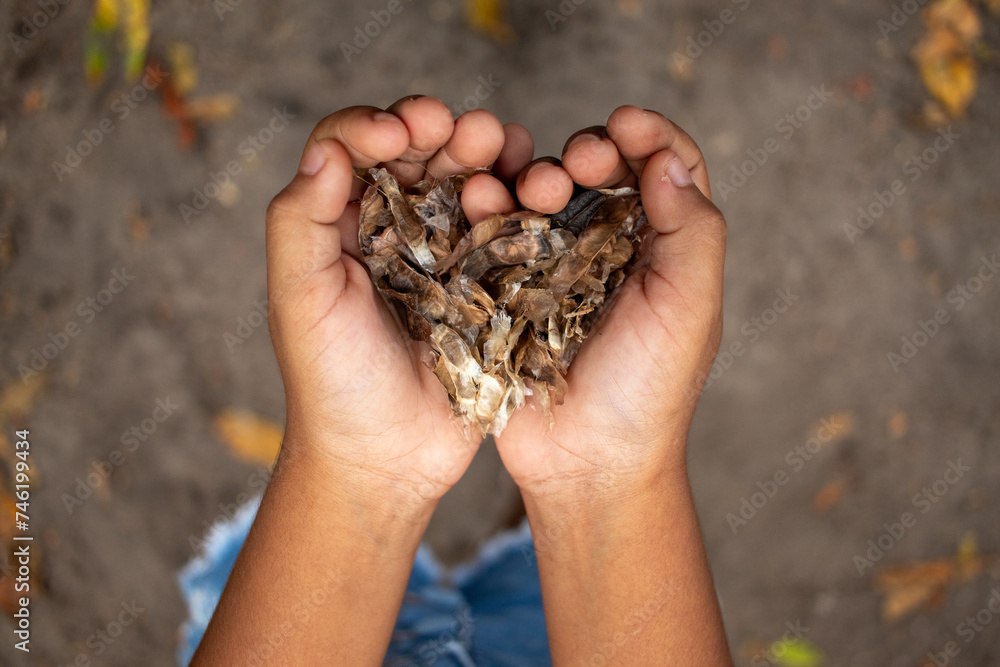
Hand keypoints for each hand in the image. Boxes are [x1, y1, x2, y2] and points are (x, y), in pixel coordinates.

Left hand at [266, 96, 536, 501]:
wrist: (386, 458)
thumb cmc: (332, 382)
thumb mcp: (299, 300)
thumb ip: (299, 222)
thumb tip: (327, 149)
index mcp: (340, 226)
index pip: (352, 148)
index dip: (376, 125)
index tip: (400, 131)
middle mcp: (392, 231)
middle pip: (419, 156)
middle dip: (446, 132)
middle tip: (474, 130)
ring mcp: (444, 256)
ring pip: (467, 184)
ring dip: (488, 158)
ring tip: (506, 149)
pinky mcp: (487, 284)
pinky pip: (506, 230)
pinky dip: (520, 202)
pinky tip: (532, 189)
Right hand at [494, 106, 726, 500]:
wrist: (586, 464)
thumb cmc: (649, 392)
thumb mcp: (690, 309)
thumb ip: (693, 231)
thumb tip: (666, 160)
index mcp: (665, 248)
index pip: (665, 168)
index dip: (648, 135)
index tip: (623, 124)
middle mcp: (612, 250)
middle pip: (601, 172)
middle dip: (589, 152)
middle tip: (577, 160)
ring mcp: (557, 268)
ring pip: (546, 196)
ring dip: (538, 176)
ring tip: (535, 189)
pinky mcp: (510, 288)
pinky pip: (500, 233)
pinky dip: (493, 207)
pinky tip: (486, 199)